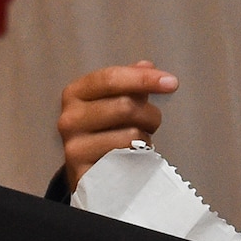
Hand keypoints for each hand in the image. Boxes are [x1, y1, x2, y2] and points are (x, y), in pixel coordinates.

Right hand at [57, 60, 179, 191]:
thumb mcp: (113, 101)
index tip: (171, 83)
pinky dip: (139, 158)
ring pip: (131, 136)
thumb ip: (130, 82)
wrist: (89, 173)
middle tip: (150, 123)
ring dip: (146, 139)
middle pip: (126, 106)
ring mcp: (75, 148)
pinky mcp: (86, 174)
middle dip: (150, 114)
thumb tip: (147, 66)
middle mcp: (69, 119)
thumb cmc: (104, 131)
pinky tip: (133, 159)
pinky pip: (128, 162)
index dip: (143, 78)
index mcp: (75, 94)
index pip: (110, 78)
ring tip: (138, 143)